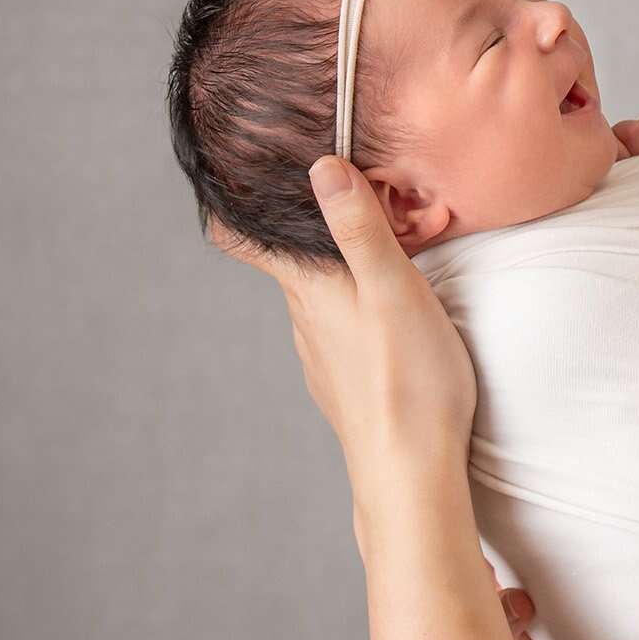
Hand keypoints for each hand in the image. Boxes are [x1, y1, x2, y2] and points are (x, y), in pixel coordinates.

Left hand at [211, 158, 477, 494]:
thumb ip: (360, 230)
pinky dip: (349, 303)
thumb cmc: (409, 380)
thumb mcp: (393, 290)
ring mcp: (320, 355)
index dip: (229, 204)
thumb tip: (322, 167)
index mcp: (309, 289)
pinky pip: (336, 327)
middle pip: (287, 262)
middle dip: (302, 226)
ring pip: (314, 296)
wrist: (409, 471)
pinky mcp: (344, 380)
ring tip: (369, 240)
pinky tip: (381, 308)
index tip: (230, 173)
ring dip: (331, 267)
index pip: (243, 238)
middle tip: (333, 188)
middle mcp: (304, 320)